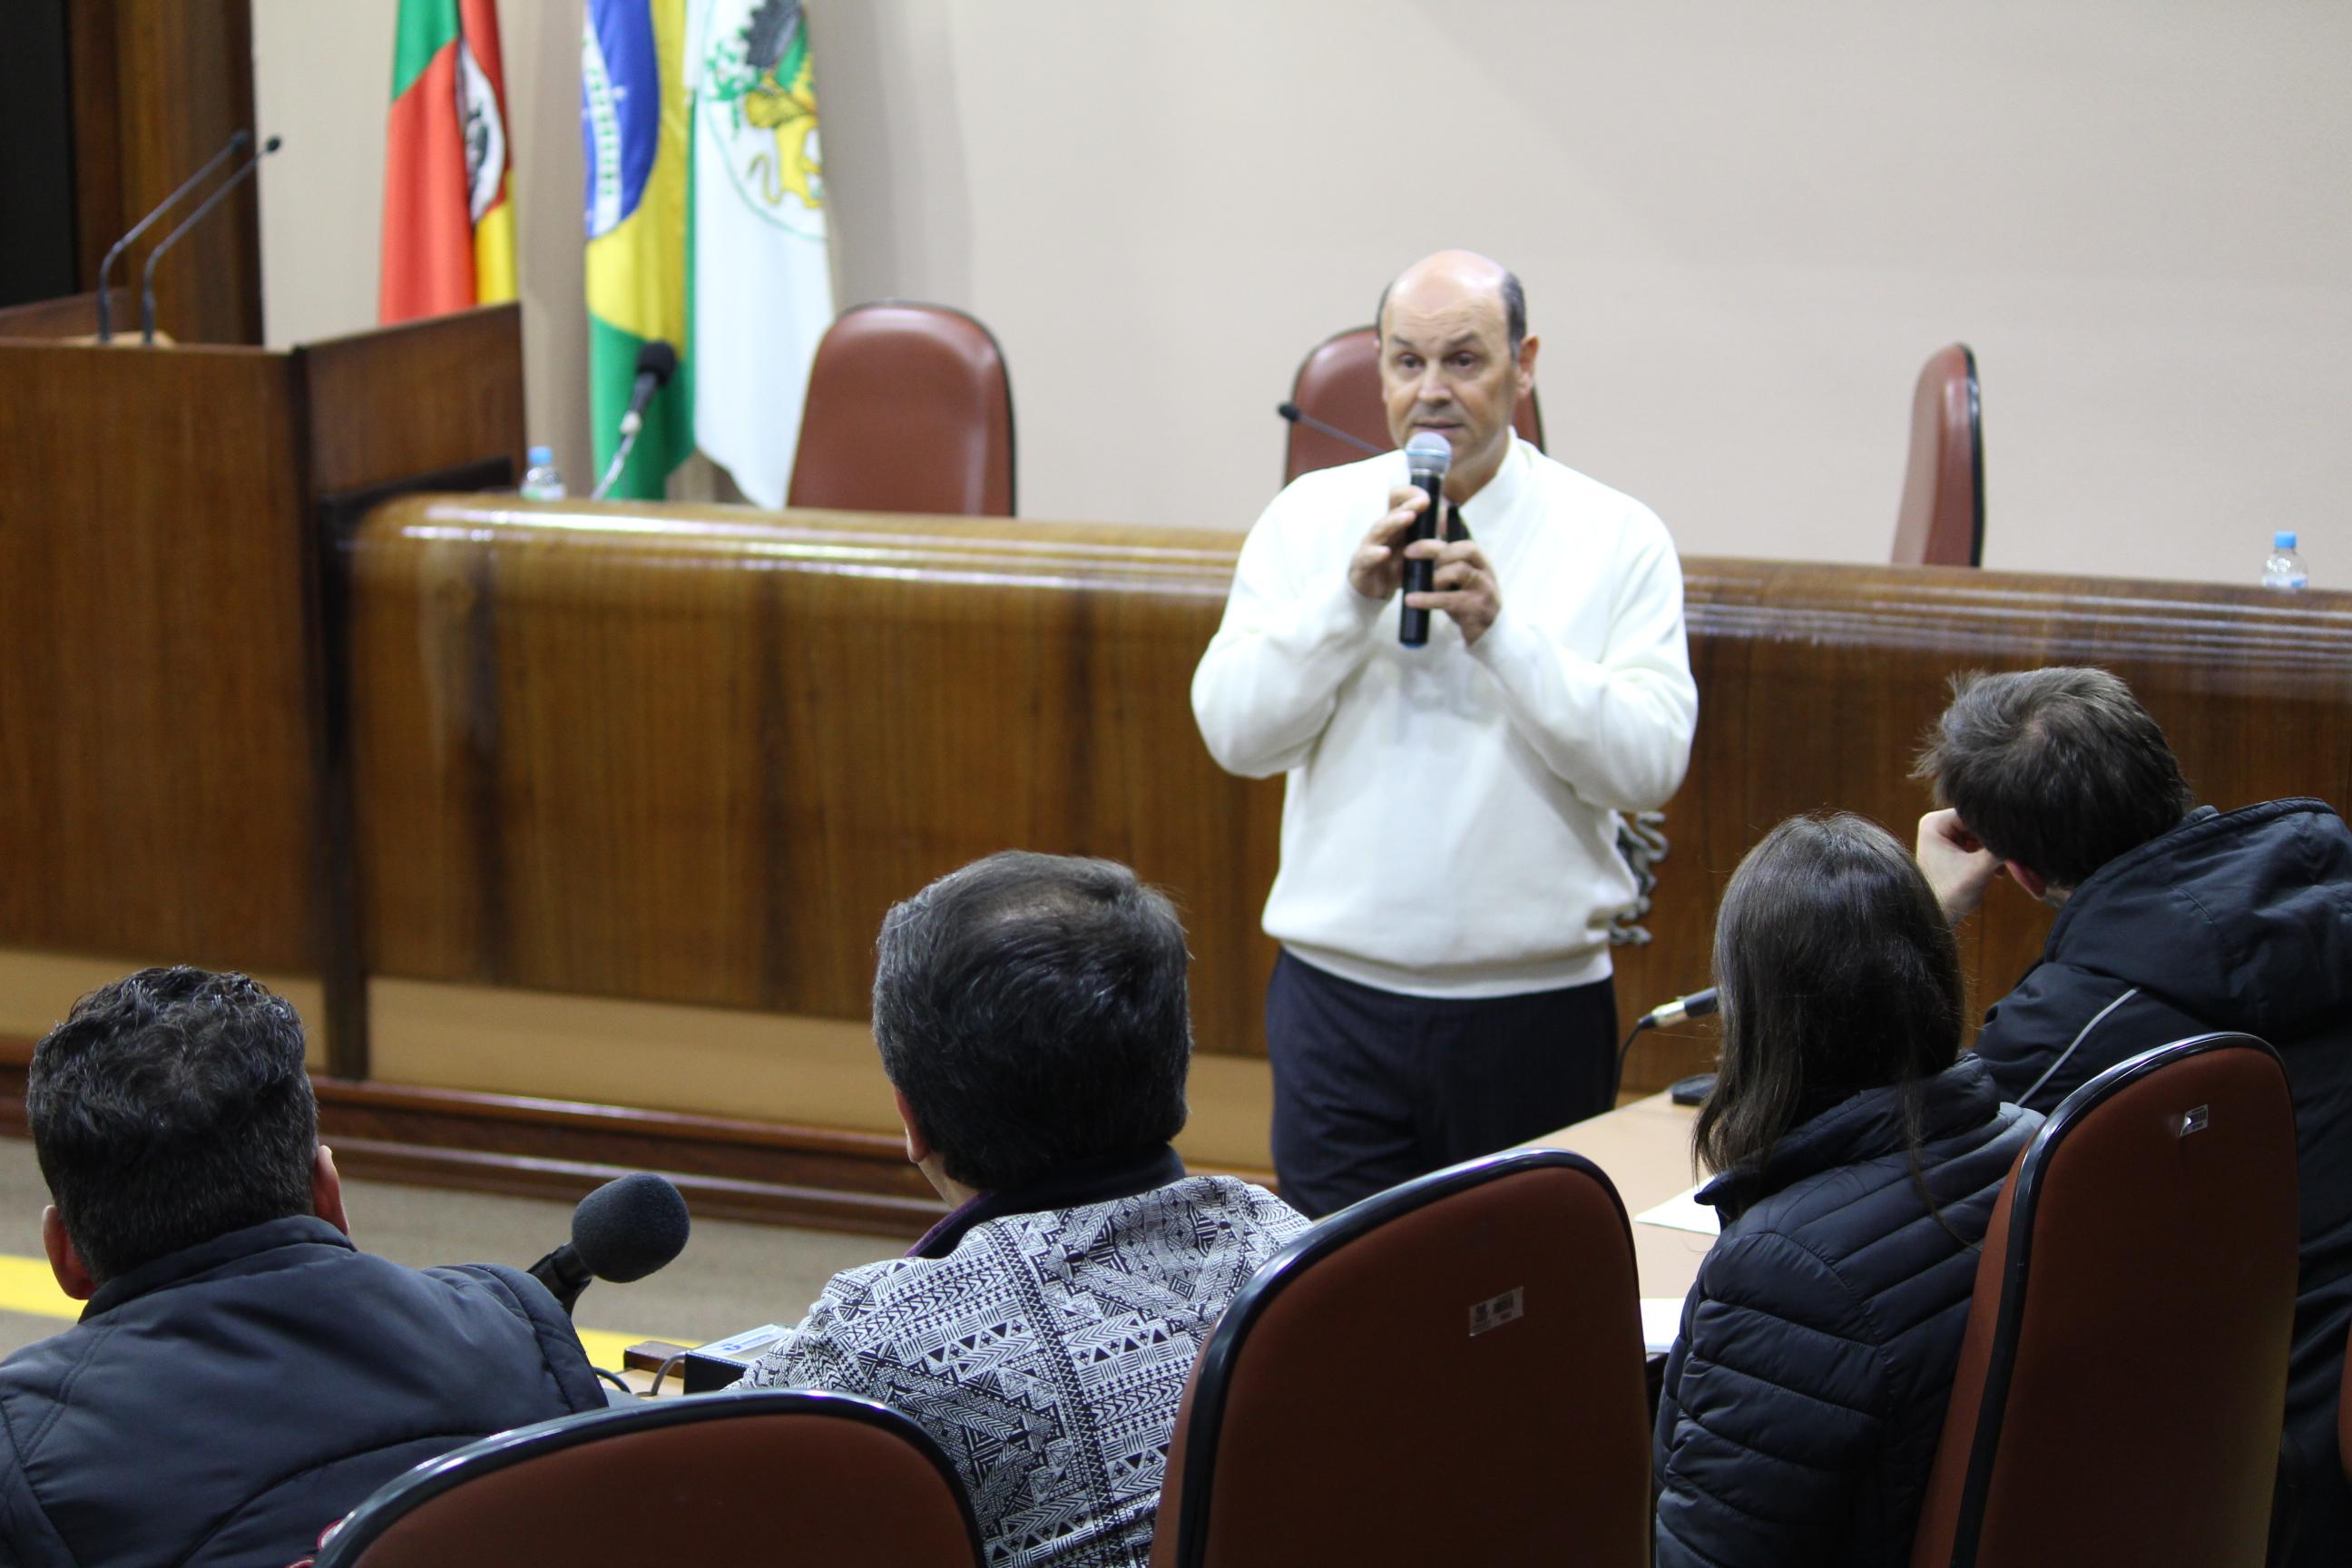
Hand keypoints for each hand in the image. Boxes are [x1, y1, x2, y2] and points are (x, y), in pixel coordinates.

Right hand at [1347, 486, 1428, 601]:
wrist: (1374, 594)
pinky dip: (1375, 554)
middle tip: (1423, 501)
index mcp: (1391, 525)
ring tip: (1409, 517)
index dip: (1408, 495)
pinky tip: (1385, 552)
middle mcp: (1379, 532)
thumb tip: (1444, 521)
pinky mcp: (1360, 565)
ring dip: (1394, 522)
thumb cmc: (1394, 568)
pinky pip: (1366, 557)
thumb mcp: (1413, 552)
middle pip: (1391, 513)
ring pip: (1378, 530)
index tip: (1427, 496)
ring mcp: (1368, 546)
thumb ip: (1427, 537)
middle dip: (1408, 505)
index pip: (1395, 502)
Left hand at [1403, 536, 1502, 645]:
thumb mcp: (1460, 581)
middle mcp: (1486, 573)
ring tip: (1421, 584)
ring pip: (1460, 571)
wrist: (1488, 634)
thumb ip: (1447, 563)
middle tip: (1409, 553)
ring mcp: (1484, 590)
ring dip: (1435, 575)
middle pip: (1465, 550)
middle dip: (1433, 549)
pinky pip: (1449, 599)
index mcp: (1481, 564)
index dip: (1445, 534)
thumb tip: (1426, 542)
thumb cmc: (1468, 604)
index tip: (1419, 535)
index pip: (1466, 542)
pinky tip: (1411, 600)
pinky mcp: (1476, 609)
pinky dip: (1427, 598)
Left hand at [1916, 808, 2003, 921]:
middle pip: (1978, 824)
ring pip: (1981, 836)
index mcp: (1935, 823)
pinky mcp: (1953, 849)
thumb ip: (1999, 850)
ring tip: (2004, 866)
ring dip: (1994, 851)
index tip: (2014, 837)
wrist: (1938, 918)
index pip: (1974, 813)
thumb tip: (2023, 834)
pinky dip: (1989, 857)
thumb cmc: (1950, 895)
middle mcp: (1937, 825)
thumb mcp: (1979, 869)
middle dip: (1996, 841)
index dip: (1995, 826)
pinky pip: (1978, 845)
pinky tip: (1998, 872)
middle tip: (2013, 853)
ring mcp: (1944, 837)